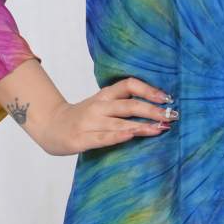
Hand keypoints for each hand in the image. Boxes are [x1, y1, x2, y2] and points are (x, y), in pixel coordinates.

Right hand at [37, 76, 178, 155]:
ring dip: (143, 125)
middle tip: (173, 116)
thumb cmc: (83, 117)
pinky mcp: (81, 139)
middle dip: (154, 110)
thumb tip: (158, 105)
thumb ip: (123, 102)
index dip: (149, 90)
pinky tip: (133, 135)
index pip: (129, 85)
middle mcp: (98, 106)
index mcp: (105, 94)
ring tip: (161, 128)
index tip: (168, 98)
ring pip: (120, 122)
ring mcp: (89, 122)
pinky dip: (119, 135)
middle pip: (130, 105)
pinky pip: (104, 137)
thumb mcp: (102, 103)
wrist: (50, 126)